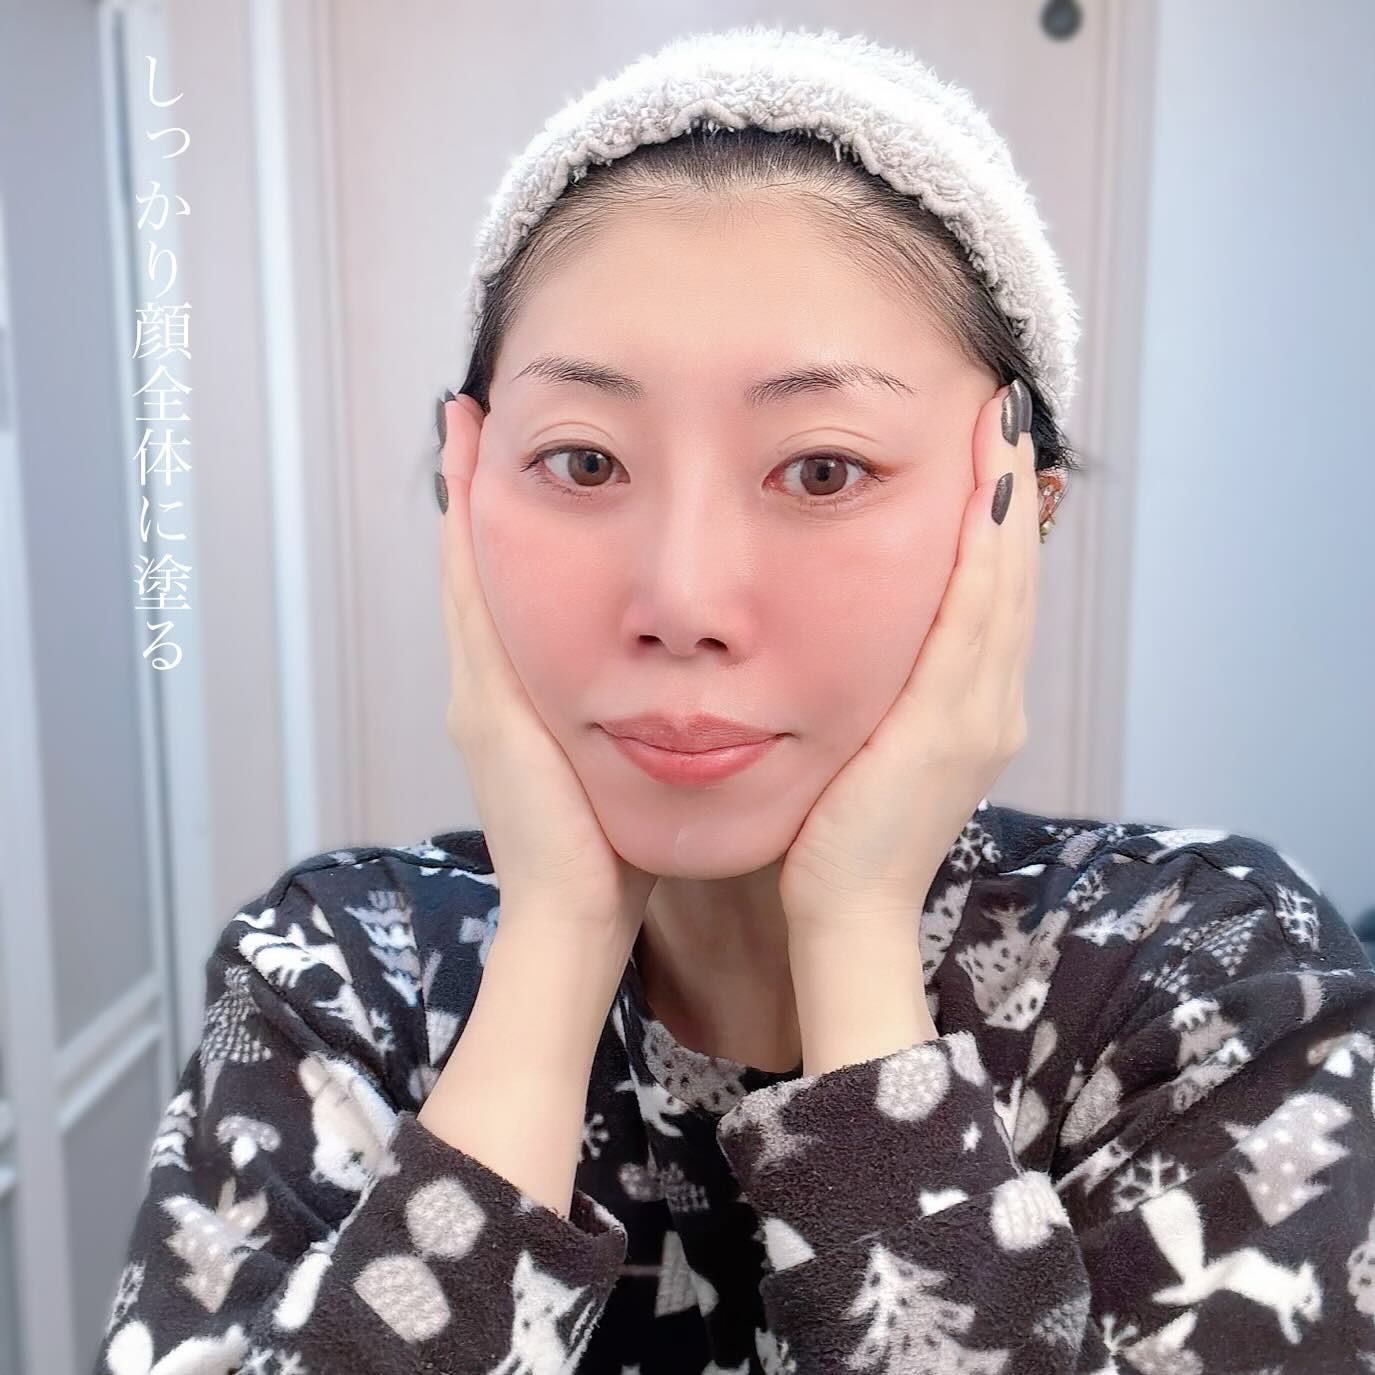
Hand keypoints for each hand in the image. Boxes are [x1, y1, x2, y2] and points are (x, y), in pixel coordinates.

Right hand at [438, 394, 657, 947]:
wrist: (575, 919)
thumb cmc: (612, 854)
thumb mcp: (622, 768)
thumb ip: (637, 722)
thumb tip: (687, 685)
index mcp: (521, 704)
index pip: (508, 596)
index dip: (501, 530)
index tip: (517, 458)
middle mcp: (487, 690)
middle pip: (476, 570)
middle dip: (475, 494)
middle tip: (474, 416)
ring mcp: (479, 696)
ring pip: (468, 574)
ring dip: (467, 500)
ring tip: (467, 425)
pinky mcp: (487, 707)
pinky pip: (475, 606)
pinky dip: (468, 544)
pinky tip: (473, 486)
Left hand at [777, 379, 1040, 940]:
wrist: (845, 914)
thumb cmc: (838, 835)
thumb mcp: (866, 746)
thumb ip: (876, 691)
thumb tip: (847, 633)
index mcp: (972, 709)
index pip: (990, 594)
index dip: (995, 518)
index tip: (987, 446)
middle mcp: (992, 704)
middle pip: (1010, 576)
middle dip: (1010, 488)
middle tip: (1006, 407)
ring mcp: (980, 714)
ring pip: (1003, 586)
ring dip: (1006, 500)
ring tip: (1003, 420)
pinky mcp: (951, 725)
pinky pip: (975, 621)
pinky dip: (983, 555)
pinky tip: (980, 494)